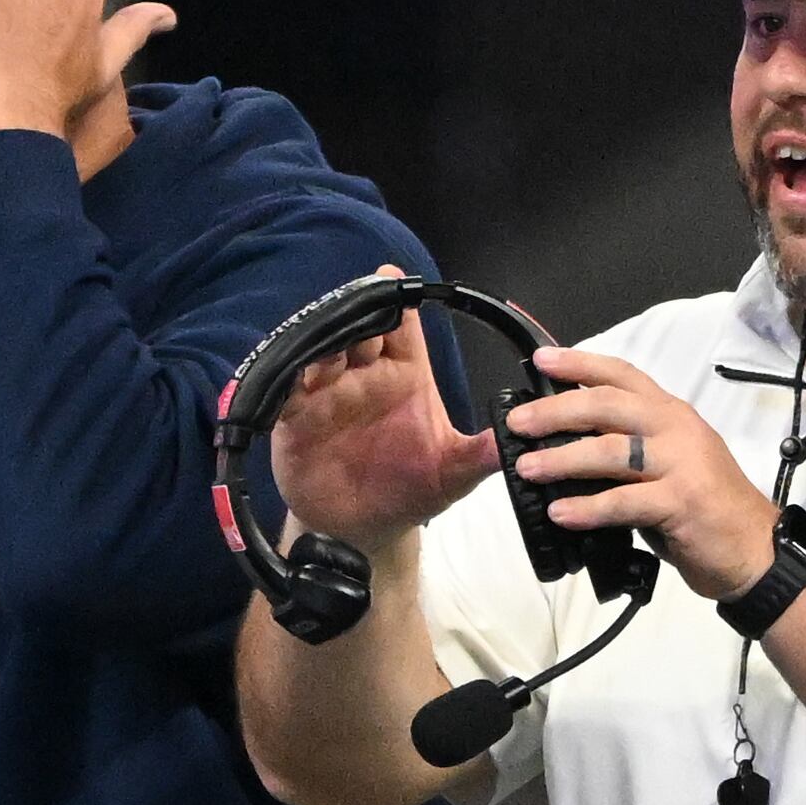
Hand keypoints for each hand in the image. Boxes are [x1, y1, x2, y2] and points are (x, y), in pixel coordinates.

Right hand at [269, 268, 496, 552]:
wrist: (364, 530)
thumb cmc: (411, 492)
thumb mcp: (453, 473)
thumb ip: (482, 453)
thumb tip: (520, 436)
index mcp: (404, 374)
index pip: (402, 326)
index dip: (397, 299)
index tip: (393, 275)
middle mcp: (365, 375)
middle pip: (358, 327)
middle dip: (357, 309)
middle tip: (358, 300)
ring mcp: (328, 392)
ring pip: (320, 350)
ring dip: (321, 338)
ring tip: (326, 335)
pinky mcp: (296, 417)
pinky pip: (285, 389)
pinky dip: (284, 377)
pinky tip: (290, 372)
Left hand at [510, 347, 781, 602]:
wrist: (756, 551)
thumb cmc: (708, 511)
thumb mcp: (669, 467)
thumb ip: (629, 453)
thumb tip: (568, 450)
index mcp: (672, 415)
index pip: (623, 376)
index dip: (580, 364)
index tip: (541, 359)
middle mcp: (676, 429)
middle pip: (607, 406)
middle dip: (556, 411)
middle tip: (518, 424)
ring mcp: (681, 464)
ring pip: (610, 451)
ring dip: (562, 459)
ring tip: (527, 469)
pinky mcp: (681, 502)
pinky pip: (624, 501)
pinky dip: (587, 508)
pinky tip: (560, 513)